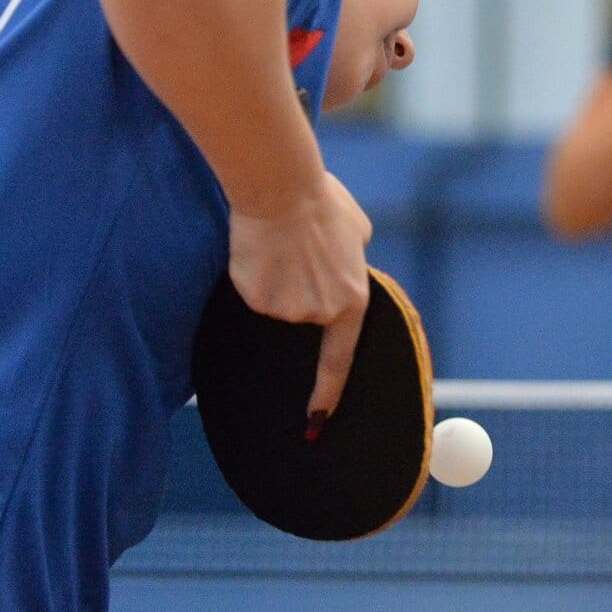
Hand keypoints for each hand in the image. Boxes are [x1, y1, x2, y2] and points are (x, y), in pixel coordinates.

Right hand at [227, 172, 372, 421]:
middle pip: (305, 316)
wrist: (281, 190)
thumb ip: (355, 258)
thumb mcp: (358, 230)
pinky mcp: (255, 299)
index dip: (328, 392)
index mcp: (352, 300)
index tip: (315, 420)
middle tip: (299, 252)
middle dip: (302, 287)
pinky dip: (256, 276)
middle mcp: (321, 313)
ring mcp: (286, 310)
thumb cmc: (322, 203)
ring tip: (285, 243)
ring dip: (279, 279)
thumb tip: (349, 264)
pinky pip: (254, 294)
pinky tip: (263, 250)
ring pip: (278, 303)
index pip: (340, 359)